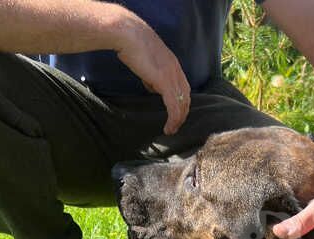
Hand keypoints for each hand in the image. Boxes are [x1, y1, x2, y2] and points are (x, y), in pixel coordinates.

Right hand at [114, 14, 190, 133]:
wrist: (128, 34)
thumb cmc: (131, 44)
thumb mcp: (146, 63)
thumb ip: (152, 76)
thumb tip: (152, 87)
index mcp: (173, 65)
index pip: (184, 88)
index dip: (182, 102)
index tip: (177, 114)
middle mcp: (177, 71)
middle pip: (186, 97)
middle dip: (182, 113)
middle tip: (176, 126)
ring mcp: (172, 76)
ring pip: (182, 104)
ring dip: (178, 119)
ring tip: (172, 130)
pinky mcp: (165, 82)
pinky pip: (173, 106)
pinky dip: (173, 119)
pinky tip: (168, 127)